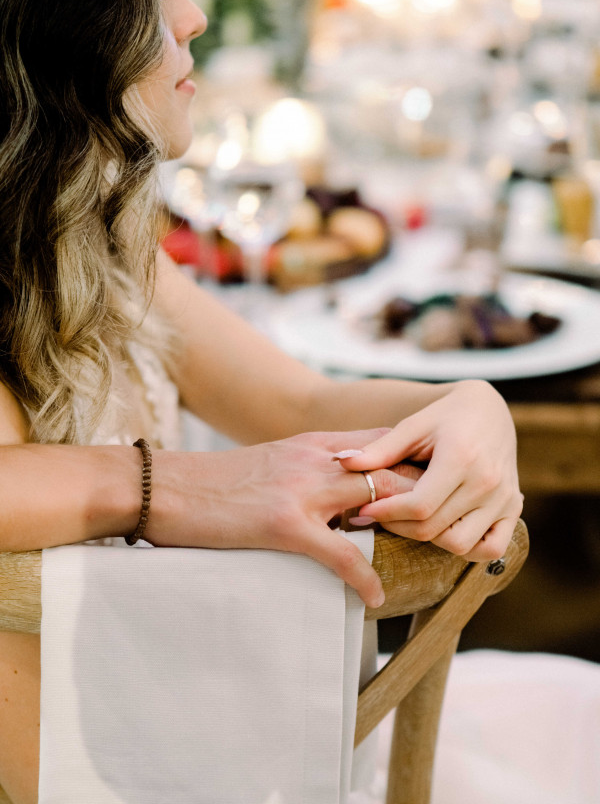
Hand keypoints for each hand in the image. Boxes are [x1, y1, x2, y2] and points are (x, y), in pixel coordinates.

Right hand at [148, 430, 417, 607]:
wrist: (166, 487)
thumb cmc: (217, 481)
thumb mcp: (272, 460)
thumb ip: (311, 466)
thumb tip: (347, 488)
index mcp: (313, 443)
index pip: (382, 444)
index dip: (418, 462)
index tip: (443, 483)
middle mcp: (315, 458)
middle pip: (392, 469)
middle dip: (429, 494)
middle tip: (456, 521)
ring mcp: (301, 489)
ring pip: (376, 502)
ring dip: (410, 529)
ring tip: (433, 553)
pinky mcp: (283, 523)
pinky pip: (340, 554)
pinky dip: (363, 577)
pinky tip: (375, 598)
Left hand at [334, 381, 522, 560]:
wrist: (490, 410)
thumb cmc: (445, 416)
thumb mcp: (412, 426)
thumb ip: (379, 449)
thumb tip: (341, 462)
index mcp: (461, 459)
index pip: (419, 506)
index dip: (386, 513)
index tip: (364, 508)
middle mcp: (487, 482)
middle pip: (434, 527)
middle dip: (398, 526)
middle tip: (377, 515)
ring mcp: (505, 498)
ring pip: (460, 544)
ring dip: (430, 540)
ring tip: (410, 521)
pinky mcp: (514, 508)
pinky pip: (491, 548)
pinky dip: (468, 549)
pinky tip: (445, 531)